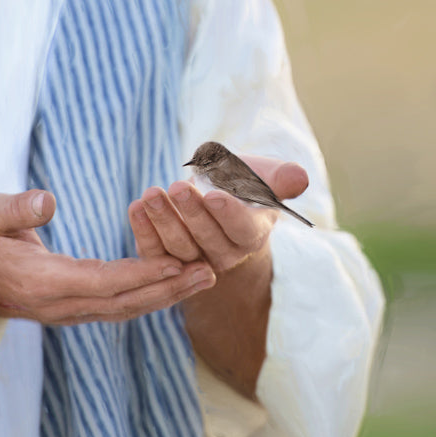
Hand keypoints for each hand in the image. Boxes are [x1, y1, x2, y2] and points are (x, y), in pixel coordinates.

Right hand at [0, 189, 215, 325]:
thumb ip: (16, 209)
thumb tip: (47, 200)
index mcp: (41, 282)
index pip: (100, 281)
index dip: (141, 273)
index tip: (177, 262)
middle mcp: (60, 304)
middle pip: (123, 301)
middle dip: (168, 288)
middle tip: (209, 272)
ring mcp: (67, 310)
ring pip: (125, 308)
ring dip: (167, 295)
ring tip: (206, 277)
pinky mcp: (74, 307)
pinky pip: (117, 304)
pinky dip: (150, 295)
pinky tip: (176, 282)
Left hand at [128, 156, 309, 273]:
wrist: (220, 195)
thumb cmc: (245, 183)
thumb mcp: (265, 176)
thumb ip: (281, 178)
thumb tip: (299, 177)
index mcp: (252, 236)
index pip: (241, 229)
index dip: (228, 213)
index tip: (215, 195)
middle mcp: (224, 255)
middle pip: (206, 238)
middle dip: (191, 213)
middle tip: (178, 186)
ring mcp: (193, 260)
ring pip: (177, 247)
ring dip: (163, 220)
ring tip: (151, 194)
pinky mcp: (165, 259)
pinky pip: (153, 250)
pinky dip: (143, 229)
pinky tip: (136, 206)